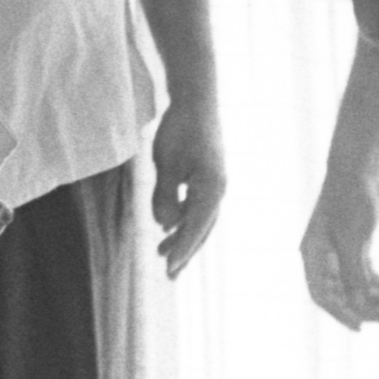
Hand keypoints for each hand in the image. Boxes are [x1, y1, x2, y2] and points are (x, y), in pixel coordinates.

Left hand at [150, 96, 225, 276]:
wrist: (196, 102)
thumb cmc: (180, 130)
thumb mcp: (166, 164)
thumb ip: (165, 195)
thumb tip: (165, 225)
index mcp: (212, 188)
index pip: (196, 226)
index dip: (182, 248)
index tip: (169, 266)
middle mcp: (218, 190)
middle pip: (202, 229)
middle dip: (185, 251)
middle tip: (168, 276)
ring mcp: (215, 185)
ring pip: (200, 220)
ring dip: (182, 237)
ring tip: (160, 252)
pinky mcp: (208, 179)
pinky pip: (197, 207)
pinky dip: (183, 219)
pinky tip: (166, 226)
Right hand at [298, 145, 378, 329]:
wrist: (360, 164)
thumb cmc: (351, 198)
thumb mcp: (354, 239)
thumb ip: (354, 274)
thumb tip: (360, 306)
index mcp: (313, 253)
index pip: (321, 295)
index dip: (340, 314)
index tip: (362, 328)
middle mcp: (323, 254)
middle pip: (338, 292)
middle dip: (362, 307)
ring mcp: (339, 248)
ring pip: (353, 283)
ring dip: (372, 296)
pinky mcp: (356, 241)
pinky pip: (363, 271)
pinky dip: (377, 281)